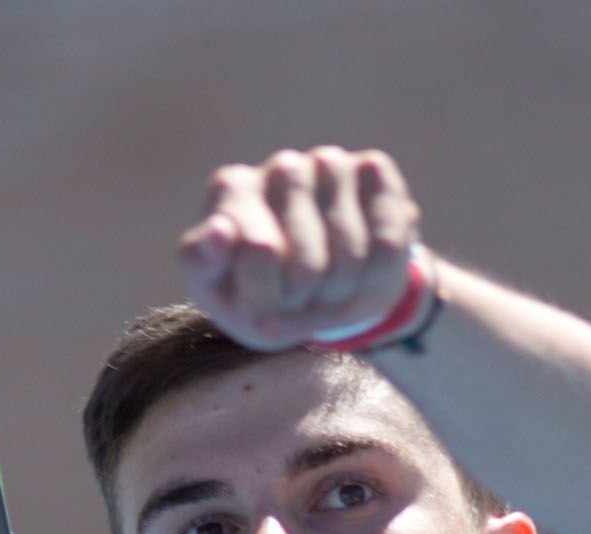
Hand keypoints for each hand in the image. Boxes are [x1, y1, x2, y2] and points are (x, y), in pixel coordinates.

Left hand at [178, 145, 421, 351]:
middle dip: (306, 306)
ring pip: (350, 256)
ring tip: (327, 296)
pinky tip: (363, 275)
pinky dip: (379, 276)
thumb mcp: (216, 291)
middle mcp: (281, 168)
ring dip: (343, 297)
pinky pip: (388, 241)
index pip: (258, 255)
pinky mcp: (373, 170)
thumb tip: (220, 229)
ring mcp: (328, 163)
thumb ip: (203, 262)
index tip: (261, 312)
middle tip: (299, 309)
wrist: (314, 292)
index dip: (267, 303)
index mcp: (232, 190)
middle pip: (307, 265)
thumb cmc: (254, 292)